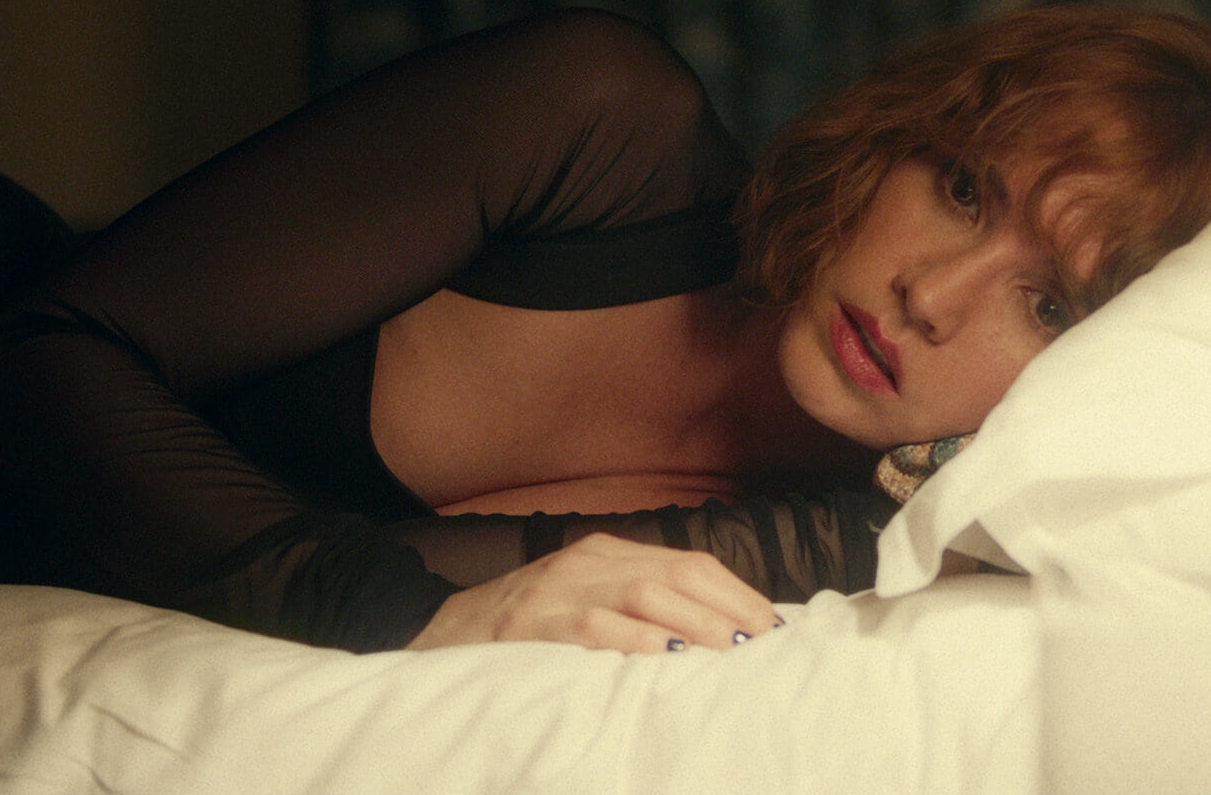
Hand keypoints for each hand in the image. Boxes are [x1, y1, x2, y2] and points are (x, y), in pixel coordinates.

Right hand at [405, 532, 781, 652]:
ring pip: (642, 592)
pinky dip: (630, 639)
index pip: (691, 564)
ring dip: (693, 622)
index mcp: (608, 553)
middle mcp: (589, 560)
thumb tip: (718, 635)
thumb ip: (641, 608)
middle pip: (678, 573)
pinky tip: (660, 656)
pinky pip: (589, 625)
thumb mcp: (587, 603)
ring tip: (728, 648)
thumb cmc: (526, 629)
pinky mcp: (530, 621)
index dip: (737, 593)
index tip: (774, 625)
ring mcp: (558, 587)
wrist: (436, 633)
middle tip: (764, 641)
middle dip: (728, 606)